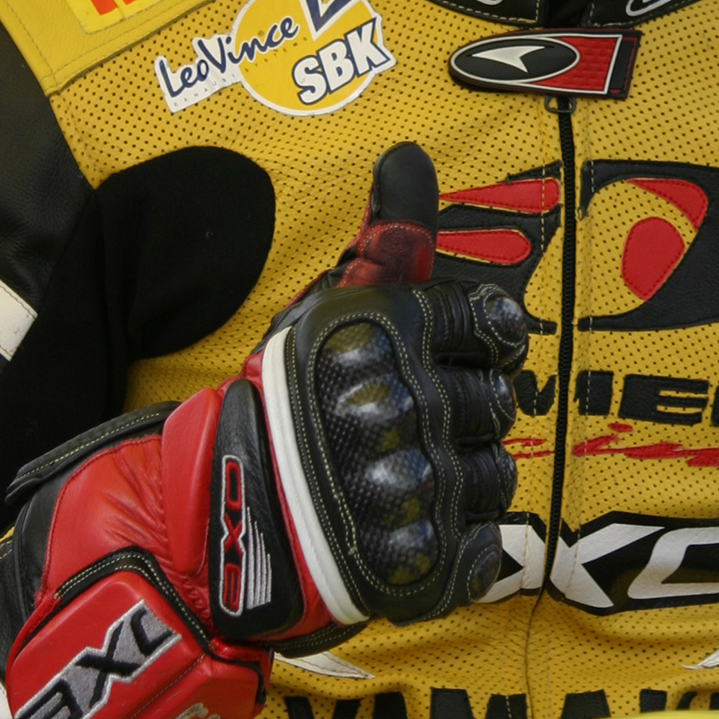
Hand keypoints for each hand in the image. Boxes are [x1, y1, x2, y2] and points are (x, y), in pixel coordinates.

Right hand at [4, 144, 525, 718]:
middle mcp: (398, 406)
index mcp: (380, 336)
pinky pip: (485, 547)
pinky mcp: (413, 563)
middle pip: (499, 403)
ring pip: (497, 477)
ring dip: (461, 481)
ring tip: (403, 478)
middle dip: (463, 414)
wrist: (219, 520)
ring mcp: (407, 490)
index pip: (493, 321)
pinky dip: (457, 544)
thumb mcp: (327, 309)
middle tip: (412, 426)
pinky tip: (411, 527)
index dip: (482, 340)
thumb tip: (410, 155)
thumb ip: (388, 238)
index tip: (459, 354)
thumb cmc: (285, 402)